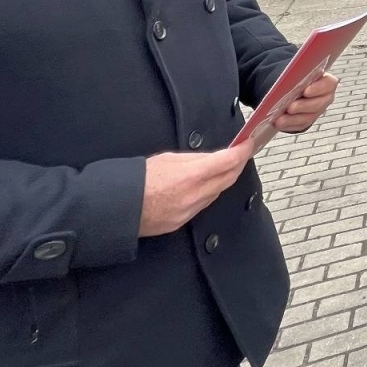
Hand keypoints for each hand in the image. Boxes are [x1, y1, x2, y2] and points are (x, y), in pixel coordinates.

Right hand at [139, 147, 253, 236]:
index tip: (248, 145)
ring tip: (224, 168)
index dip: (242, 152)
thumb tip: (212, 158)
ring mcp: (190, 210)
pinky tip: (206, 186)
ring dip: (224, 180)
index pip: (227, 162)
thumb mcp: (167, 159)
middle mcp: (194, 195)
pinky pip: (203, 205)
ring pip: (217, 193)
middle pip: (228, 179)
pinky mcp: (183, 221)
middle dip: (238, 165)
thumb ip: (193, 159)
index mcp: (190, 176)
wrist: (118, 208)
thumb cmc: (137, 180)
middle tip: (241, 155)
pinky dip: (209, 193)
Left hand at [275, 71, 337, 134]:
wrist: (290, 89)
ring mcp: (317, 110)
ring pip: (309, 117)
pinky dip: (289, 124)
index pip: (329, 84)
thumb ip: (297, 75)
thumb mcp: (296, 74)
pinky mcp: (307, 120)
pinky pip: (300, 125)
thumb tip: (289, 79)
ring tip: (280, 119)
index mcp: (325, 81)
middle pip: (319, 104)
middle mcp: (324, 97)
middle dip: (303, 106)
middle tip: (290, 107)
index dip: (318, 88)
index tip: (306, 91)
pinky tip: (280, 124)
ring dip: (294, 119)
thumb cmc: (295, 78)